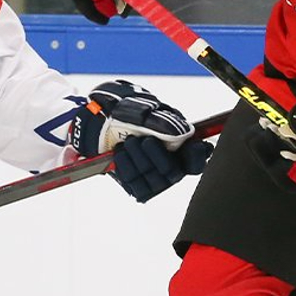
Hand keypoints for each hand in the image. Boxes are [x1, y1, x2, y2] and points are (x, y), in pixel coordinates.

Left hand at [70, 80, 212, 201]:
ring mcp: (153, 178)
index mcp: (180, 146)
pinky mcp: (135, 186)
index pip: (197, 161)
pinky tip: (120, 153)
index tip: (190, 145)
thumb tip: (180, 133)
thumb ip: (162, 121)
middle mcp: (170, 164)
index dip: (196, 156)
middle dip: (157, 156)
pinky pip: (135, 186)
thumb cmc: (127, 111)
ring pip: (154, 181)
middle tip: (143, 140)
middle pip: (173, 173)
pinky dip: (126, 168)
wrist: (99, 118)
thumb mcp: (146, 110)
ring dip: (139, 160)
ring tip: (128, 142)